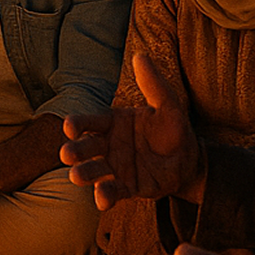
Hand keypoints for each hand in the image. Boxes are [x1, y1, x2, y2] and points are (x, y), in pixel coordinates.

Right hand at [61, 55, 202, 210]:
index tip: (69, 126)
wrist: (188, 160)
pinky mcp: (126, 187)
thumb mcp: (168, 105)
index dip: (78, 124)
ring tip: (76, 177)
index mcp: (112, 123)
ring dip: (84, 174)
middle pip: (86, 147)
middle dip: (75, 151)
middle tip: (67, 154)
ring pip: (94, 171)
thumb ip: (154, 84)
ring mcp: (114, 167)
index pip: (90, 122)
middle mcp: (107, 146)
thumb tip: (140, 56)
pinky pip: (113, 192)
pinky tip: (102, 199)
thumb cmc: (173, 129)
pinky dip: (105, 196)